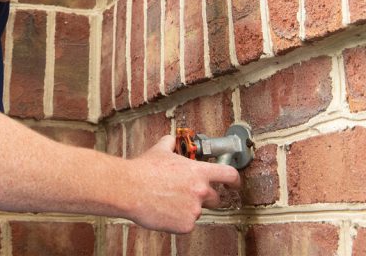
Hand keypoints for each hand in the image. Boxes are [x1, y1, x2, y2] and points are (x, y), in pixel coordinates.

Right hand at [123, 135, 240, 233]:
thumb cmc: (144, 170)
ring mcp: (194, 209)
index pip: (228, 175)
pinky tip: (164, 211)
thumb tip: (170, 139)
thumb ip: (169, 144)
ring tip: (167, 201)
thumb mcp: (159, 151)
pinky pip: (186, 224)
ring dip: (187, 208)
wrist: (130, 189)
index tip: (235, 184)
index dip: (235, 180)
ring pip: (197, 211)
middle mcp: (201, 191)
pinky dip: (177, 220)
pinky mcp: (186, 225)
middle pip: (217, 198)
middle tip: (190, 195)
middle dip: (207, 198)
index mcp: (198, 172)